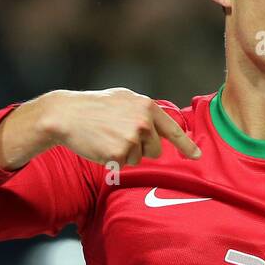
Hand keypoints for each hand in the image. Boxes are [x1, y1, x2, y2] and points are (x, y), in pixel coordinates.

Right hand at [0, 87, 201, 171]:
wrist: (66, 115)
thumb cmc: (94, 107)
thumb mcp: (124, 99)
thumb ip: (144, 110)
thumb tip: (162, 125)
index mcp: (146, 106)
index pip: (173, 129)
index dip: (186, 145)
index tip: (197, 156)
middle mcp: (143, 122)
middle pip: (156, 149)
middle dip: (142, 148)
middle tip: (119, 135)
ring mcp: (132, 138)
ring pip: (139, 158)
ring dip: (126, 153)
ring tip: (108, 137)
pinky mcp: (120, 154)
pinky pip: (125, 165)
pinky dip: (114, 160)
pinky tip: (101, 146)